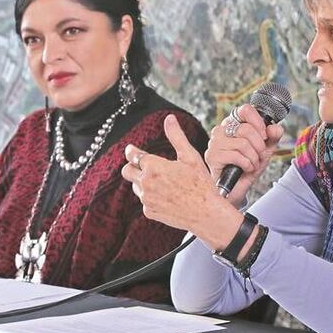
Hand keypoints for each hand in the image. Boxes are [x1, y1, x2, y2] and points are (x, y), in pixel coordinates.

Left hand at [121, 115, 232, 236]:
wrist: (205, 213)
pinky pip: (144, 201)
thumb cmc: (200, 185)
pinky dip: (151, 197)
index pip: (133, 155)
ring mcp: (146, 199)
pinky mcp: (150, 212)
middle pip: (127, 171)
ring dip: (142, 182)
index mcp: (153, 167)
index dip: (131, 151)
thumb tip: (169, 119)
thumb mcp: (190, 156)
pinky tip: (165, 196)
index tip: (131, 150)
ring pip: (135, 187)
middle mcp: (146, 183)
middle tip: (140, 165)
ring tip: (161, 182)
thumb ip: (176, 136)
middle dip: (131, 166)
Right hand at [204, 104, 283, 204]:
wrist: (237, 189)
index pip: (244, 110)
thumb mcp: (265, 150)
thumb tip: (276, 128)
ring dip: (254, 157)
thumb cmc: (247, 167)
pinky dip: (247, 164)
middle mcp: (221, 130)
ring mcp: (214, 143)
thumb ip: (272, 137)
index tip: (264, 135)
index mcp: (233, 124)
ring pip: (243, 143)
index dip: (258, 122)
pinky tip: (245, 169)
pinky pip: (236, 156)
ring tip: (252, 164)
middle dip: (259, 146)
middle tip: (260, 155)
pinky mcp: (212, 156)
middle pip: (246, 129)